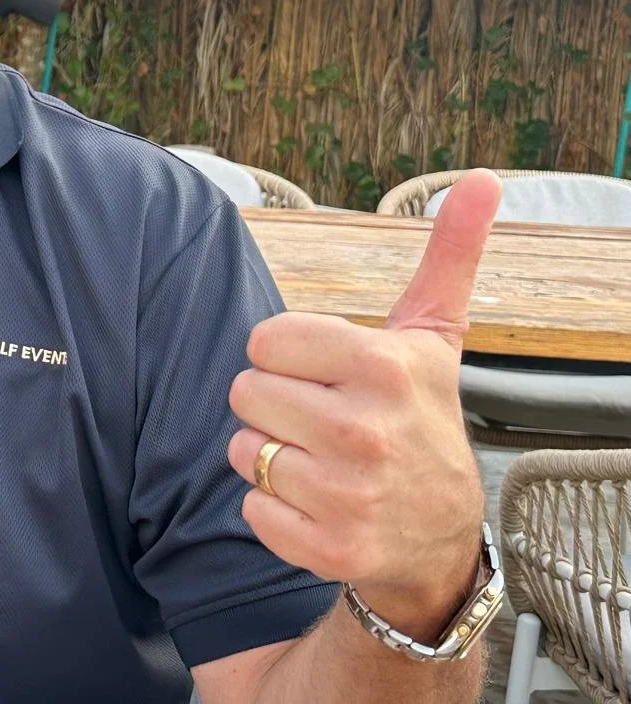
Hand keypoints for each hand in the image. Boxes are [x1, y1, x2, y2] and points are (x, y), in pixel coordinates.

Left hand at [226, 170, 502, 640]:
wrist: (442, 537)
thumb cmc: (422, 418)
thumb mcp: (433, 337)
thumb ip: (446, 256)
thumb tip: (483, 179)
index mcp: (382, 367)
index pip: (263, 339)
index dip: (285, 355)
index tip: (325, 373)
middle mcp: (365, 430)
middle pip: (244, 391)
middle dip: (274, 403)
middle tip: (322, 420)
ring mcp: (347, 493)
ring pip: (241, 448)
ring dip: (268, 454)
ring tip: (320, 460)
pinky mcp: (328, 546)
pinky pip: (249, 506)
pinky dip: (272, 506)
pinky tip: (316, 502)